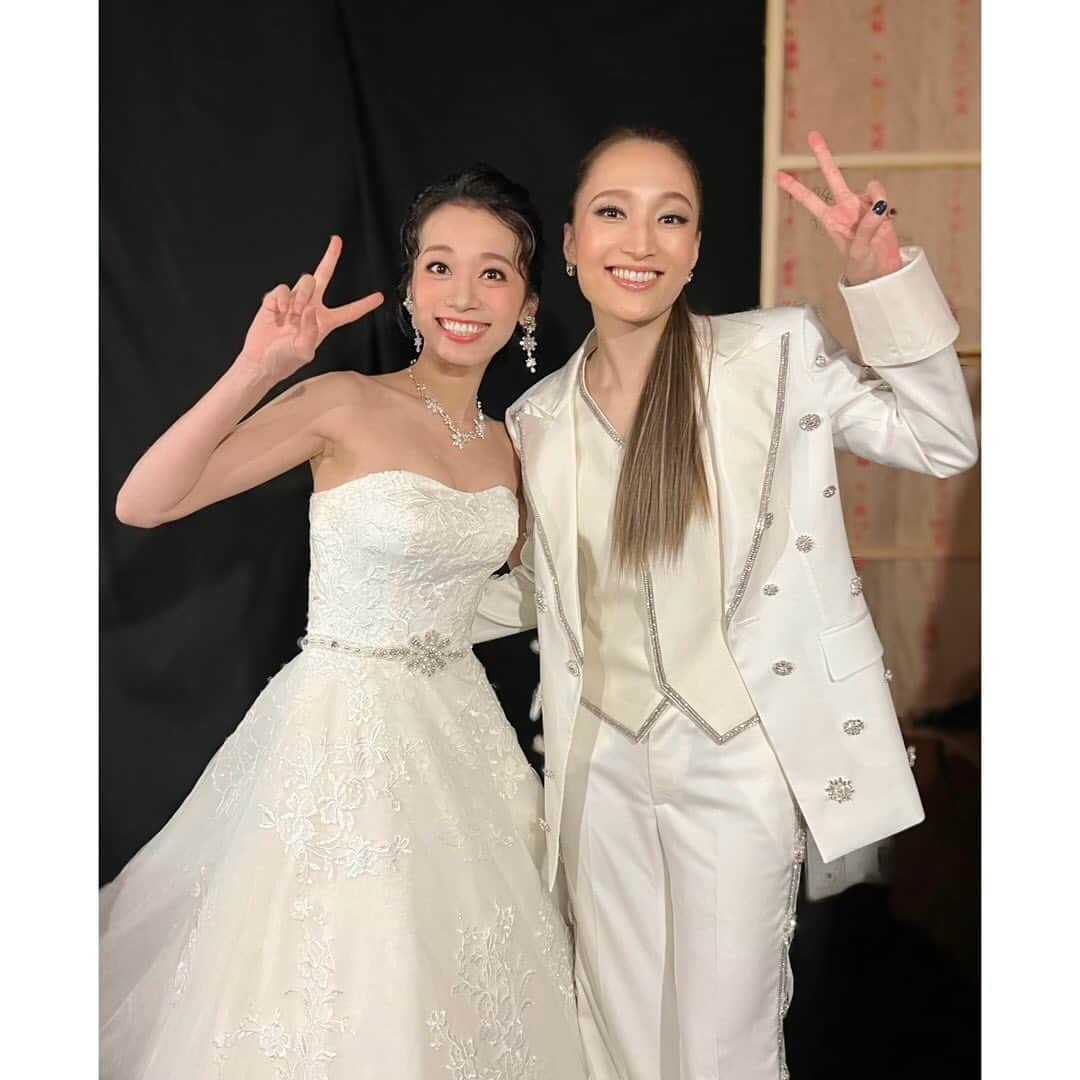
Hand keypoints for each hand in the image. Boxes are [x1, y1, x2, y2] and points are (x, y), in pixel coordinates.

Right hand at [238, 236, 383, 381]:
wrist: (261, 361)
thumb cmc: (285, 361)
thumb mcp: (304, 352)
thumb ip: (310, 331)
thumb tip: (308, 309)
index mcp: (325, 322)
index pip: (349, 312)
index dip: (364, 305)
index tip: (379, 297)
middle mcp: (311, 308)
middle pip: (323, 276)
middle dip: (330, 257)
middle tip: (336, 240)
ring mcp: (294, 301)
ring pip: (305, 282)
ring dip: (301, 295)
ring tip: (293, 313)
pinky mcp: (276, 300)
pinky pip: (283, 289)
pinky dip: (282, 299)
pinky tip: (280, 312)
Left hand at [776, 131, 902, 285]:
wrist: (880, 269)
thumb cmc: (862, 265)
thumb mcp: (859, 250)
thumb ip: (868, 227)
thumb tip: (878, 205)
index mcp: (830, 220)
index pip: (810, 200)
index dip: (794, 187)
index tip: (777, 174)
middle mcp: (844, 208)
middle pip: (832, 176)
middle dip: (823, 155)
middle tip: (812, 135)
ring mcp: (861, 205)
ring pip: (871, 188)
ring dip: (878, 200)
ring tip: (879, 224)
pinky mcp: (878, 206)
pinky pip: (883, 197)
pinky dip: (886, 208)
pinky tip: (886, 221)